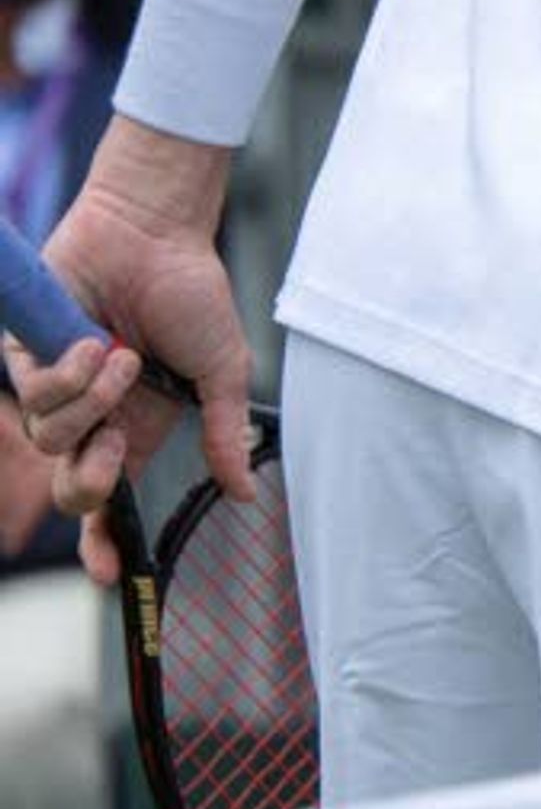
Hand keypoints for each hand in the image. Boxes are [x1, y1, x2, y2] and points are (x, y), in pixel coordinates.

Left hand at [4, 141, 260, 544]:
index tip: (111, 573)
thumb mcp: (221, 372)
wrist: (150, 235)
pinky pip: (33, 395)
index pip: (113, 497)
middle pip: (69, 484)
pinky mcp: (26, 357)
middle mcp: (95, 415)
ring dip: (90, 402)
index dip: (106, 541)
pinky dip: (69, 373)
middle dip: (86, 481)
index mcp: (139, 426)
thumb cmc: (192, 295)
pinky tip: (96, 341)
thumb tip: (246, 494)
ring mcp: (59, 387)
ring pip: (48, 438)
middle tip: (114, 447)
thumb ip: (225, 434)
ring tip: (121, 358)